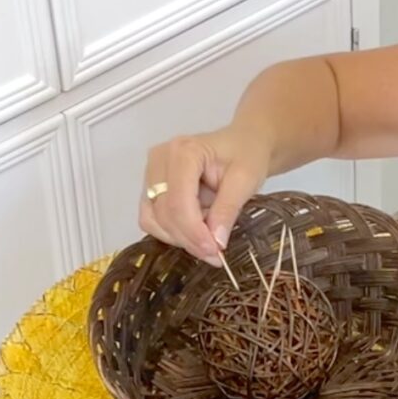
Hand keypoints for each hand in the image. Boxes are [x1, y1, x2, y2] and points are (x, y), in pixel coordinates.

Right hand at [139, 127, 270, 265]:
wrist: (243, 143)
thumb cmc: (247, 154)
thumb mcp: (246, 180)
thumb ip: (227, 210)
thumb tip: (215, 243)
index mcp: (183, 152)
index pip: (178, 203)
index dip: (194, 233)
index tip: (216, 252)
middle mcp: (160, 160)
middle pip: (164, 214)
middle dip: (189, 240)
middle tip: (216, 255)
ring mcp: (151, 173)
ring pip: (153, 220)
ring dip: (180, 238)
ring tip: (208, 241)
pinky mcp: (151, 187)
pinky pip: (152, 220)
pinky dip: (172, 233)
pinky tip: (196, 232)